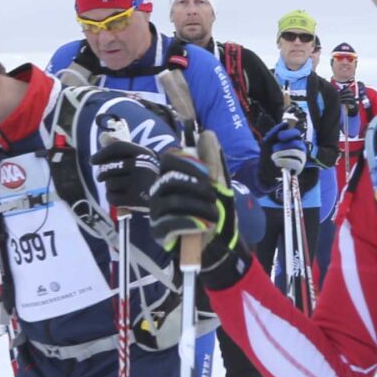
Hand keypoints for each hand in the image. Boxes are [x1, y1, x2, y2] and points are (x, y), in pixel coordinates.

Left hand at [88, 134, 167, 214]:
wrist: (170, 194)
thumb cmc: (148, 173)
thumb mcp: (139, 157)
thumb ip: (119, 147)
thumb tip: (102, 136)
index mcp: (143, 153)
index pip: (117, 148)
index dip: (102, 154)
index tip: (92, 161)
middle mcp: (142, 166)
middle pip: (109, 167)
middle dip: (102, 173)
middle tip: (102, 177)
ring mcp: (140, 183)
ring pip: (110, 183)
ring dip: (109, 186)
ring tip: (116, 187)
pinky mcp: (137, 199)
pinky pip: (112, 197)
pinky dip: (112, 198)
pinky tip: (118, 198)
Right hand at [142, 152, 246, 279]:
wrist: (218, 242)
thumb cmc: (215, 210)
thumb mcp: (219, 183)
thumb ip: (213, 159)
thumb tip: (206, 133)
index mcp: (171, 176)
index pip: (168, 159)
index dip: (187, 163)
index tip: (207, 173)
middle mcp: (159, 191)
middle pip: (170, 180)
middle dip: (197, 187)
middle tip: (213, 197)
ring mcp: (157, 211)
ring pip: (172, 201)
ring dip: (199, 206)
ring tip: (213, 214)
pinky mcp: (159, 231)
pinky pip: (170, 223)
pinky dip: (190, 223)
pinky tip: (204, 225)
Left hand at [263, 117, 309, 170]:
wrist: (265, 170)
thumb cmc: (268, 154)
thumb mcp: (268, 141)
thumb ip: (274, 131)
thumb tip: (285, 123)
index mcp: (292, 140)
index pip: (296, 133)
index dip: (288, 133)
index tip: (279, 136)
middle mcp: (299, 147)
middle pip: (296, 143)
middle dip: (283, 146)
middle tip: (274, 149)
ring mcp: (300, 157)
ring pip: (296, 152)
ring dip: (282, 154)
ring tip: (273, 157)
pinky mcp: (299, 167)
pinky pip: (296, 163)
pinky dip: (285, 161)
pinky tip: (277, 162)